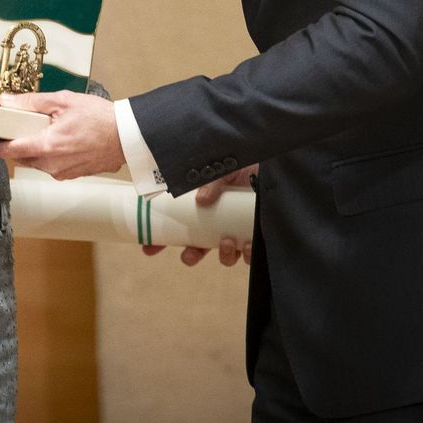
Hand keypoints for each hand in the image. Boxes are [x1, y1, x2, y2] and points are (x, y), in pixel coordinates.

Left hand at [0, 91, 122, 178]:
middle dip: (15, 144)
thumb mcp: (63, 101)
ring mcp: (62, 172)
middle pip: (21, 157)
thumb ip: (31, 102)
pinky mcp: (71, 175)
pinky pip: (51, 166)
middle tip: (14, 128)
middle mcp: (51, 165)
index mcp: (47, 146)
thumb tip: (7, 101)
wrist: (127, 136)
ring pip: (36, 162)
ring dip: (33, 149)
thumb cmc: (100, 118)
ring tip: (42, 131)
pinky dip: (48, 155)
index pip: (10, 150)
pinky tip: (58, 141)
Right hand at [141, 165, 255, 266]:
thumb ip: (210, 182)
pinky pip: (249, 255)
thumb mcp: (223, 169)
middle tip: (189, 255)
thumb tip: (200, 201)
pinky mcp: (256, 236)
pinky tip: (247, 244)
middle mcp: (219, 224)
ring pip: (225, 256)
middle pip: (198, 248)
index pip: (178, 228)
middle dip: (190, 256)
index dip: (161, 241)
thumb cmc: (245, 166)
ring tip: (226, 241)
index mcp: (203, 209)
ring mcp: (237, 231)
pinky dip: (247, 254)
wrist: (273, 167)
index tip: (148, 248)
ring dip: (223, 255)